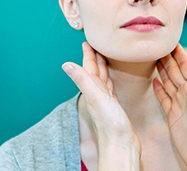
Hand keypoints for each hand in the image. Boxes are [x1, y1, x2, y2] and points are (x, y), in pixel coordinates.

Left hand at [62, 42, 140, 169]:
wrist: (121, 143)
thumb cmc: (110, 123)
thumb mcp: (96, 97)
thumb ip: (82, 80)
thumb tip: (65, 64)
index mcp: (93, 89)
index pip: (88, 67)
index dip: (88, 54)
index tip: (87, 42)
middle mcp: (97, 92)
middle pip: (95, 70)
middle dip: (95, 57)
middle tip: (96, 44)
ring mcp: (105, 98)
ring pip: (103, 77)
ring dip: (102, 66)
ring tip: (104, 55)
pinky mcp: (114, 104)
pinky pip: (110, 86)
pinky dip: (109, 78)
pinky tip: (110, 77)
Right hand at [153, 44, 186, 169]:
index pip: (186, 65)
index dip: (179, 53)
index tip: (171, 42)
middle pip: (174, 71)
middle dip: (166, 59)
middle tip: (157, 47)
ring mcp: (178, 102)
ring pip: (167, 81)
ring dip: (161, 70)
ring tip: (153, 60)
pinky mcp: (171, 113)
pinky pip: (162, 97)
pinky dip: (158, 88)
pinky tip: (154, 81)